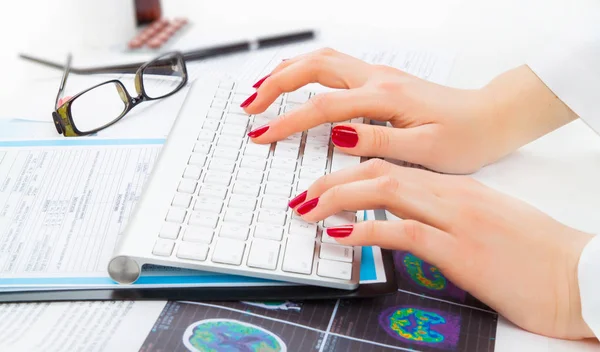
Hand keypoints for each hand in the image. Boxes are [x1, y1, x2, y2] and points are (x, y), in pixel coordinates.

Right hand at [242, 48, 577, 173]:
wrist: (490, 118)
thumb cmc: (463, 138)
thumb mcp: (424, 149)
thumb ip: (379, 140)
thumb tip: (337, 133)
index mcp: (384, 97)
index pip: (323, 105)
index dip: (287, 121)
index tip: (261, 136)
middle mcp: (377, 79)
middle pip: (313, 67)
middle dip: (274, 84)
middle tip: (248, 106)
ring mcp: (378, 75)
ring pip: (321, 60)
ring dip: (287, 72)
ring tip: (261, 90)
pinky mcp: (380, 81)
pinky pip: (333, 66)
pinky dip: (306, 72)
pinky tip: (297, 83)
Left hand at [288, 158, 594, 339]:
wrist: (578, 276)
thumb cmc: (532, 253)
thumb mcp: (482, 223)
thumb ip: (442, 216)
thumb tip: (404, 221)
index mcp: (455, 188)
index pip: (391, 166)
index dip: (348, 173)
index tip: (322, 185)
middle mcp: (452, 195)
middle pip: (379, 171)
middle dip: (332, 181)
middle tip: (303, 196)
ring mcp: (456, 219)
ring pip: (385, 190)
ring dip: (338, 198)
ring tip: (308, 210)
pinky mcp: (460, 250)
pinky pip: (403, 231)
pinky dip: (366, 230)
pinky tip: (341, 235)